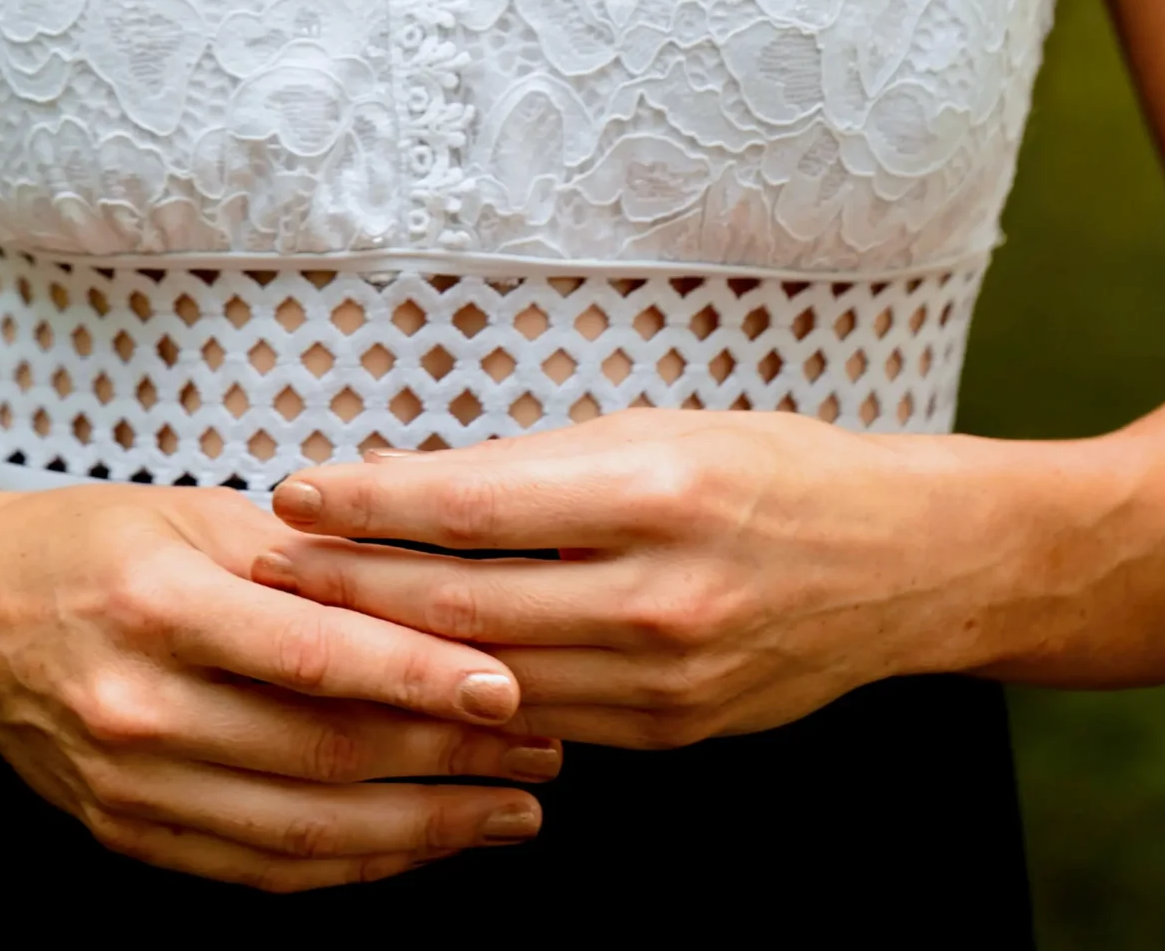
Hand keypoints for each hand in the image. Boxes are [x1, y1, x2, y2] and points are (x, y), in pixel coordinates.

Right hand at [0, 479, 556, 888]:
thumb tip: (436, 575)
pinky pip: (259, 869)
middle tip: (544, 749)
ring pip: (303, 833)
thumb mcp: (192, 510)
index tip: (514, 687)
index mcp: (161, 604)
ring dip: (422, 829)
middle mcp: (141, 706)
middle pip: (324, 753)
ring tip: (511, 810)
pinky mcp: (128, 835)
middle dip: (450, 758)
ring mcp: (131, 787)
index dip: (423, 678)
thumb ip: (307, 555)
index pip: (318, 656)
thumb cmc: (88, 541)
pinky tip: (418, 842)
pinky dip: (351, 865)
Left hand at [256, 411, 995, 748]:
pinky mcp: (675, 735)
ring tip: (305, 634)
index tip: (291, 491)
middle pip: (464, 608)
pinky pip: (546, 723)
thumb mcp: (653, 429)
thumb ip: (530, 465)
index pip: (472, 504)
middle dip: (349, 592)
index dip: (370, 503)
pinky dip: (469, 705)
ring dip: (389, 661)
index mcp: (652, 489)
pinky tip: (406, 687)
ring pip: (493, 681)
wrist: (902, 563)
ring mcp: (669, 681)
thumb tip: (401, 480)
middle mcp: (660, 593)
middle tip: (262, 572)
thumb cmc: (768, 466)